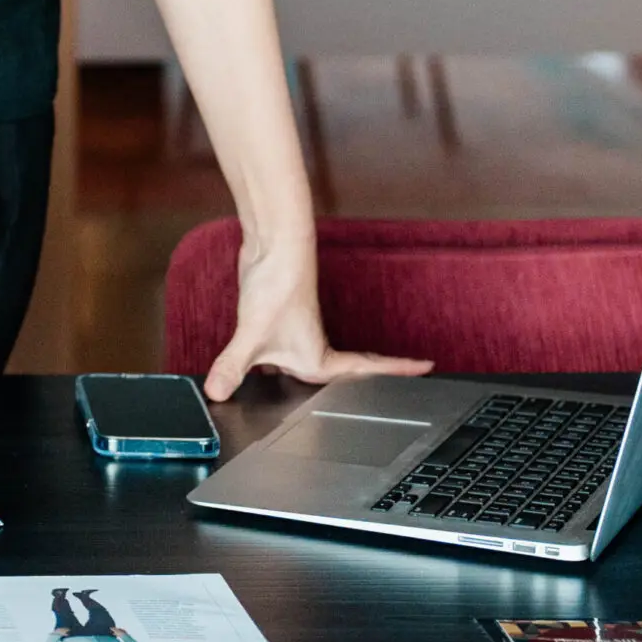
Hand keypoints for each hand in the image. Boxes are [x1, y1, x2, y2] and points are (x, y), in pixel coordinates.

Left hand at [203, 240, 431, 400]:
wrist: (271, 249)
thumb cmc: (276, 286)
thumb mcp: (252, 334)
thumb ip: (232, 367)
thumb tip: (215, 392)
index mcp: (317, 360)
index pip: (365, 372)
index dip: (395, 372)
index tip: (426, 368)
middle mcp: (311, 349)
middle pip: (347, 372)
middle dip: (370, 380)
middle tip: (394, 386)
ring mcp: (294, 335)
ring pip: (316, 362)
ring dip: (329, 373)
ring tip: (341, 387)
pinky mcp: (276, 322)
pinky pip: (287, 351)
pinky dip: (286, 363)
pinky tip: (269, 370)